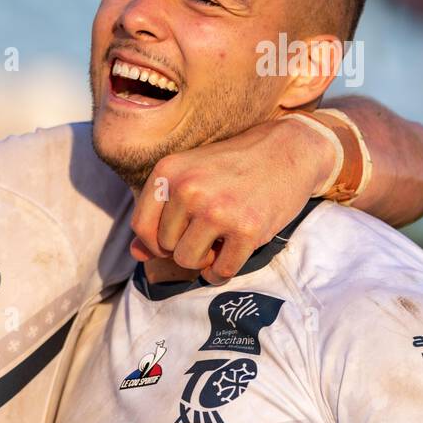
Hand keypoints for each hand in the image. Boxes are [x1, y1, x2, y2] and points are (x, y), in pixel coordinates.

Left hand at [130, 117, 335, 283]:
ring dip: (203, 261)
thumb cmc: (232, 166)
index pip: (141, 226)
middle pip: (165, 247)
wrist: (287, 150)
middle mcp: (188, 189)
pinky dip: (222, 272)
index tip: (173, 239)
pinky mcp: (246, 229)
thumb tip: (135, 254)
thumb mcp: (189, 176)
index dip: (154, 242)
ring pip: (188, 261)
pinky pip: (221, 271)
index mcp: (168, 172)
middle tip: (205, 234)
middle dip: (183, 247)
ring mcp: (217, 209)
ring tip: (217, 242)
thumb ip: (159, 212)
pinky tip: (230, 254)